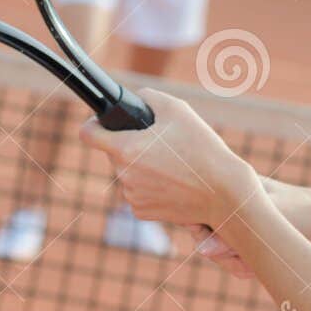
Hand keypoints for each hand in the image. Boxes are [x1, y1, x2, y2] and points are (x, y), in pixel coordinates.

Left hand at [79, 88, 260, 228]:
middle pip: (114, 153)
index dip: (93, 124)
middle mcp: (123, 174)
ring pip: (127, 173)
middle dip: (130, 146)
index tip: (101, 123)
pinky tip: (173, 182)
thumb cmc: (201, 148)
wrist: (222, 192)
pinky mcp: (142, 212)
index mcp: (126, 148)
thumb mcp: (177, 109)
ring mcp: (131, 196)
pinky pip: (137, 192)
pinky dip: (150, 186)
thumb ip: (148, 98)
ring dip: (141, 167)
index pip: (88, 134)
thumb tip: (134, 100)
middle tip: (159, 144)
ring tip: (172, 164)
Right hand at [189, 178, 310, 279]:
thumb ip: (233, 237)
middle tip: (244, 265)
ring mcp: (241, 221)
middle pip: (207, 236)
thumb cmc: (304, 213)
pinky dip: (244, 267)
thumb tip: (201, 249)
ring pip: (221, 251)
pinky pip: (235, 258)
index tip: (227, 249)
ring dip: (235, 264)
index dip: (205, 236)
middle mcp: (233, 203)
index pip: (197, 214)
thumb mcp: (267, 225)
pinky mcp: (251, 238)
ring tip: (256, 268)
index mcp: (232, 187)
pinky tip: (259, 270)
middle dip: (224, 256)